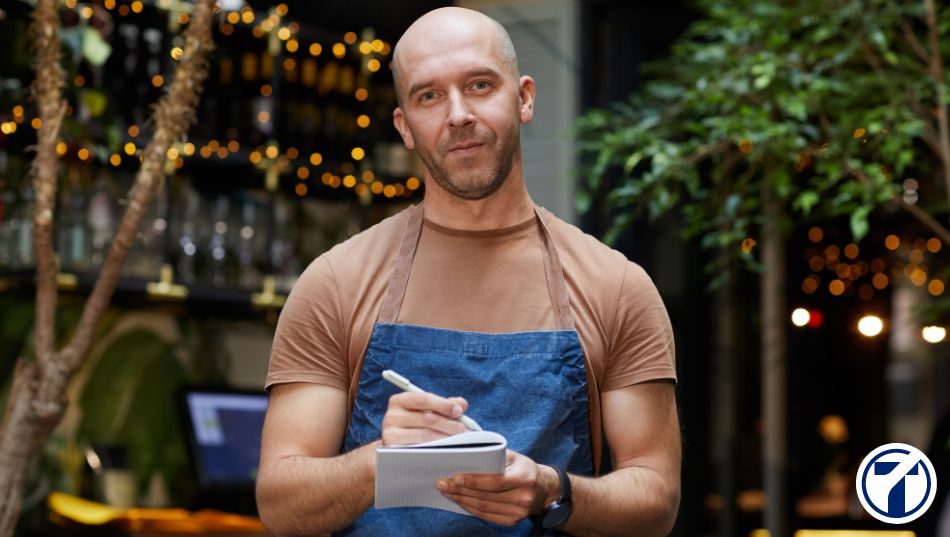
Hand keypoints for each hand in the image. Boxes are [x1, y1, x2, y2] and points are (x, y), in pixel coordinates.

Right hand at [381, 392, 469, 445]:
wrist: (394, 446)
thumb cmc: (414, 425)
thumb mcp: (426, 411)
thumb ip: (444, 405)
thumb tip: (462, 404)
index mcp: (399, 400)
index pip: (424, 399)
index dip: (443, 405)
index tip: (459, 411)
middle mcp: (392, 415)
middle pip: (426, 418)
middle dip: (449, 424)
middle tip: (464, 430)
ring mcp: (390, 433)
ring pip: (425, 435)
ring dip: (446, 437)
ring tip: (460, 440)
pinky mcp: (394, 450)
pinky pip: (419, 449)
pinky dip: (435, 449)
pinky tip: (447, 449)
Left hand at [436, 450, 558, 526]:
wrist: (545, 490)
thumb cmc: (524, 469)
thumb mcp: (514, 456)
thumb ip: (493, 453)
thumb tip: (466, 446)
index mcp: (524, 477)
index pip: (495, 481)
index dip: (474, 481)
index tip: (455, 477)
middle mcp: (523, 497)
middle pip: (486, 496)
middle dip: (460, 490)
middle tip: (442, 483)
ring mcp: (518, 512)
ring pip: (483, 507)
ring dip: (461, 500)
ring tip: (446, 492)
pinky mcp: (512, 521)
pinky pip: (486, 516)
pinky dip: (470, 508)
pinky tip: (459, 501)